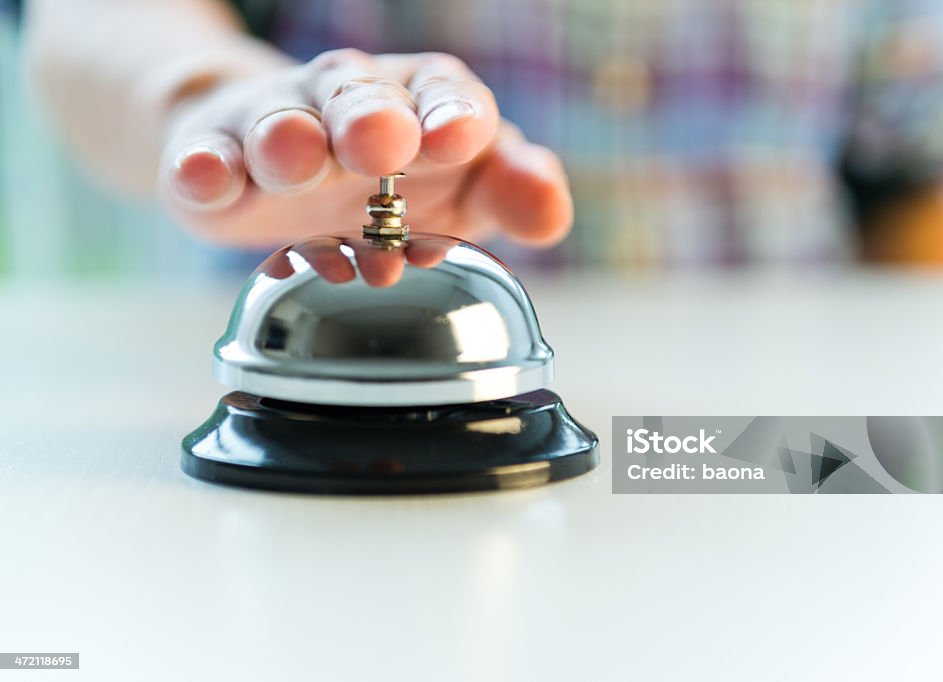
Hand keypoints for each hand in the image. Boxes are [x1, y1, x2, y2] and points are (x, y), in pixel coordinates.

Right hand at [160, 49, 571, 248]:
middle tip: (384, 144)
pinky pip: (206, 159)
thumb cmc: (391, 181)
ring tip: (296, 156)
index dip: (451, 114)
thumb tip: (551, 215)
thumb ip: (508, 191)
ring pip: (282, 123)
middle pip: (360, 98)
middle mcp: (349, 105)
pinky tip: (203, 178)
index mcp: (419, 104)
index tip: (460, 137)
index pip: (443, 94)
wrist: (280, 162)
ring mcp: (278, 128)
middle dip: (372, 118)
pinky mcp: (216, 159)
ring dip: (289, 138)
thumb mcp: (461, 187)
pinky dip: (202, 168)